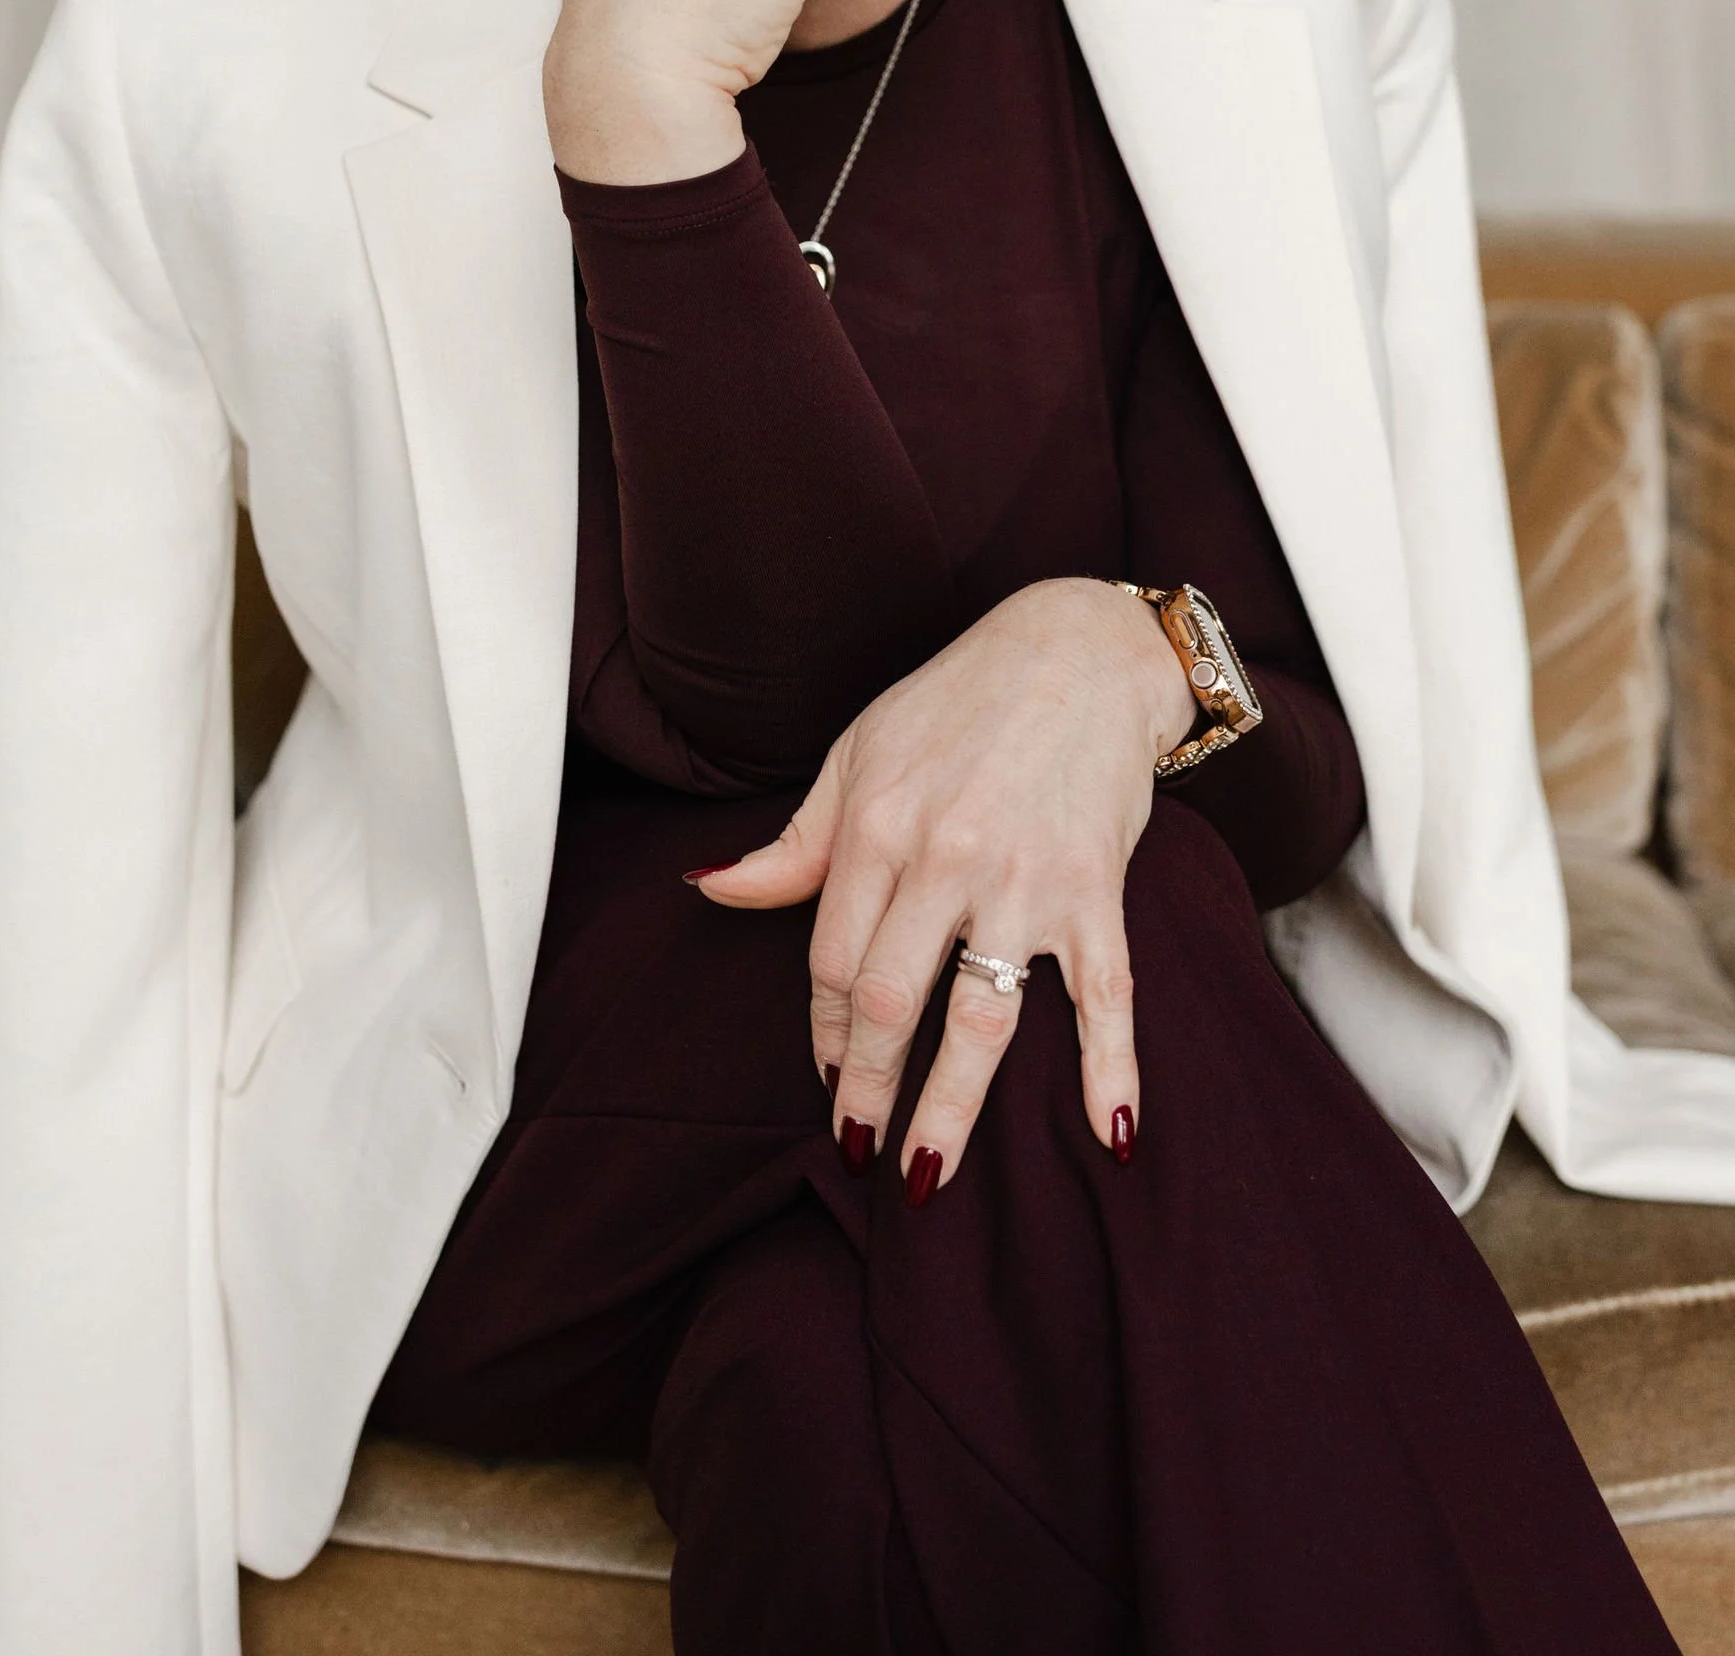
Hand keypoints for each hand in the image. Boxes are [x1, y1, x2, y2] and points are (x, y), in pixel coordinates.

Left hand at [695, 579, 1196, 1184]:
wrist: (1077, 650)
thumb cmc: (956, 702)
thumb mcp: (858, 755)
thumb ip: (794, 843)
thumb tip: (711, 890)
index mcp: (877, 824)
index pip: (834, 959)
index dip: (826, 1031)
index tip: (830, 1076)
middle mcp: (945, 858)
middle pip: (892, 1003)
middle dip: (867, 1088)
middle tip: (859, 1148)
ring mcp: (1025, 880)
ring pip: (982, 1020)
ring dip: (951, 1108)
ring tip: (925, 1173)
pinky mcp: (1096, 890)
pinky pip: (1106, 996)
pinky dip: (1111, 1068)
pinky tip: (1110, 1135)